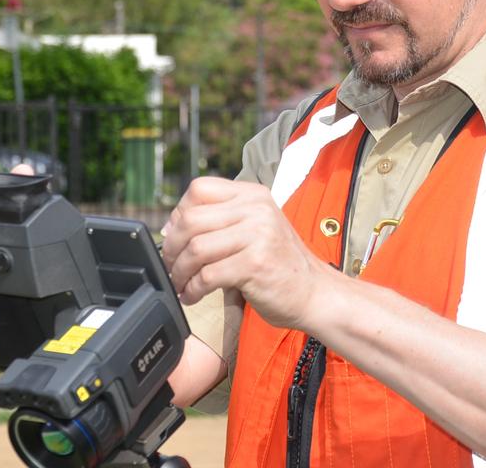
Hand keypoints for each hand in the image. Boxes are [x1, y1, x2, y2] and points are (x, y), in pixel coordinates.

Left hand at [159, 177, 329, 328]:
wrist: (315, 292)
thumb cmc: (279, 264)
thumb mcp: (254, 228)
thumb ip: (219, 221)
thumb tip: (170, 228)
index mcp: (252, 194)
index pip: (199, 189)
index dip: (179, 213)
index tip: (174, 237)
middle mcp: (255, 208)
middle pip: (191, 219)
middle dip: (172, 247)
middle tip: (171, 266)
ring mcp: (257, 234)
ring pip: (196, 248)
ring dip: (180, 272)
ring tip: (181, 284)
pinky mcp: (255, 264)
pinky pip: (208, 275)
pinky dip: (193, 289)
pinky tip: (193, 295)